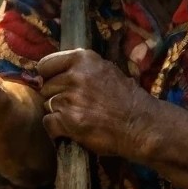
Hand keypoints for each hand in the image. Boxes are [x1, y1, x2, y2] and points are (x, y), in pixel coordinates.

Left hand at [38, 49, 157, 159]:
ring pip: (47, 105)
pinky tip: (72, 129)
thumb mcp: (106, 70)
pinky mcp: (68, 120)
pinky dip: (57, 129)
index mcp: (83, 59)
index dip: (49, 77)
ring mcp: (70, 98)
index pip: (45, 65)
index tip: (55, 85)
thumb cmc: (127, 99)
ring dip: (58, 113)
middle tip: (75, 105)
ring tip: (78, 117)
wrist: (142, 125)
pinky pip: (49, 123)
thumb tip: (55, 71)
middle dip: (56, 97)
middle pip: (46, 87)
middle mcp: (75, 75)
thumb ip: (81, 68)